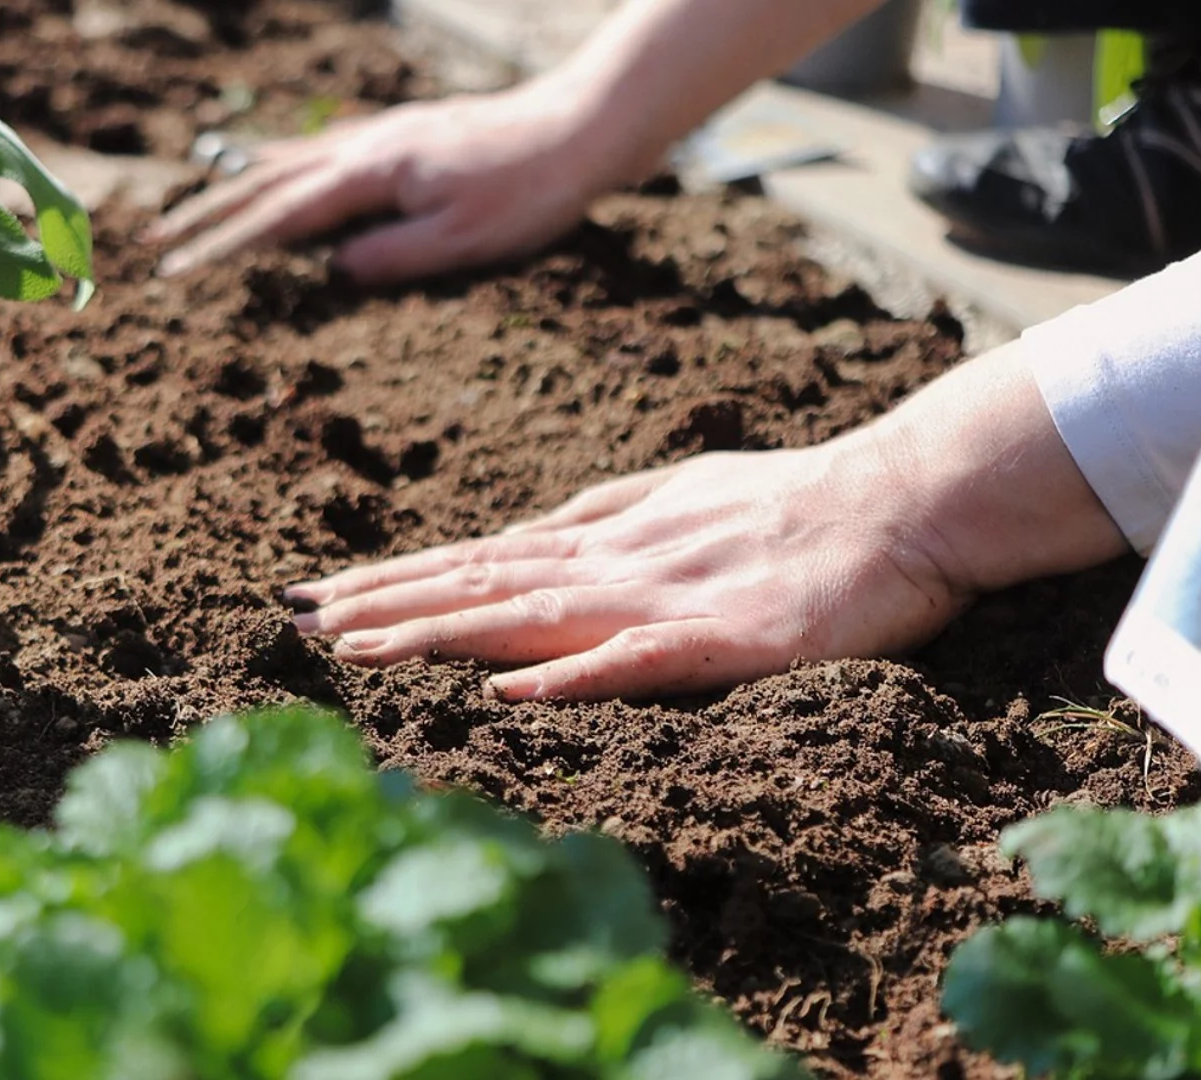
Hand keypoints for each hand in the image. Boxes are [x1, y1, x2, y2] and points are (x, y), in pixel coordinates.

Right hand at [146, 85, 620, 283]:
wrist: (582, 126)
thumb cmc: (530, 191)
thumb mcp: (463, 240)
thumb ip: (392, 257)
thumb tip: (333, 272)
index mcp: (373, 175)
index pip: (279, 217)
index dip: (223, 246)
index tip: (176, 270)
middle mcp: (367, 147)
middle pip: (267, 182)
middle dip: (207, 214)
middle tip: (154, 240)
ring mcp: (383, 136)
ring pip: (291, 161)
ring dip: (236, 187)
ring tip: (195, 206)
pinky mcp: (404, 135)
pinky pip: (323, 149)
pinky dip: (284, 162)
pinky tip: (277, 168)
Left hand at [285, 438, 971, 701]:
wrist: (906, 498)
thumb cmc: (797, 501)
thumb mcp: (680, 496)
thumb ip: (603, 515)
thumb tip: (527, 532)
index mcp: (605, 539)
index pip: (476, 561)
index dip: (393, 579)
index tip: (316, 595)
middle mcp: (615, 563)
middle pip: (479, 585)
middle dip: (383, 604)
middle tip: (293, 620)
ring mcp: (665, 598)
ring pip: (531, 617)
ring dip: (440, 632)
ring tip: (357, 649)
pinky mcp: (726, 639)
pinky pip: (637, 660)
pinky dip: (569, 675)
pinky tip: (508, 690)